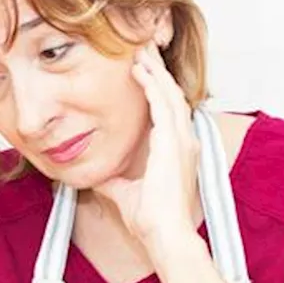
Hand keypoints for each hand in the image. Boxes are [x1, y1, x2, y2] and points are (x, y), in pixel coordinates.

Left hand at [95, 40, 199, 257]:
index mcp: (176, 152)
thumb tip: (99, 177)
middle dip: (158, 70)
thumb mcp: (126, 194)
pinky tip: (140, 71)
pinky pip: (163, 105)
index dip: (157, 87)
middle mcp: (184, 142)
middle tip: (145, 48)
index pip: (167, 110)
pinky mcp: (174, 143)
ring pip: (169, 94)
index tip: (144, 70)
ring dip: (155, 71)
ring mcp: (182, 141)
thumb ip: (115, 182)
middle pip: (172, 95)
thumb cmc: (151, 220)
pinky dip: (152, 86)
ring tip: (141, 51)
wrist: (163, 234)